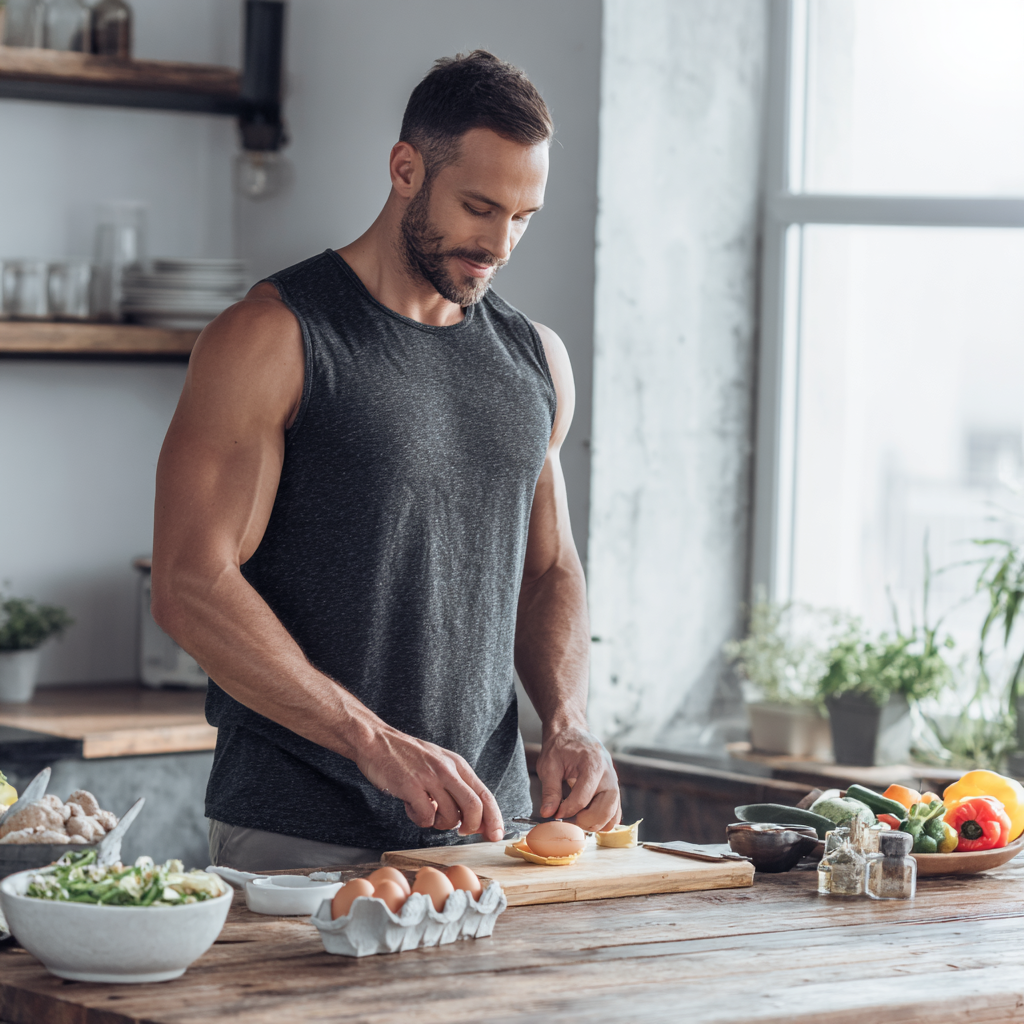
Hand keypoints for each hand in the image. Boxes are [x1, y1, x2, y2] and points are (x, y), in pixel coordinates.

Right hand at [356, 727, 504, 841]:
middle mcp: (447, 769)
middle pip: (474, 807)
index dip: (494, 818)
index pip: (484, 794)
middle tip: (462, 832)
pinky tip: (412, 807)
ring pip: (450, 816)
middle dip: (472, 827)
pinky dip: (420, 820)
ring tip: (428, 811)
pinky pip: (425, 817)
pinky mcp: (411, 786)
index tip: (495, 835)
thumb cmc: (407, 756)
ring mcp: (429, 777)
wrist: (376, 741)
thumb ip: (456, 787)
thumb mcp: (439, 764)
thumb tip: (474, 818)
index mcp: (457, 764)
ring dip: (440, 824)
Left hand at [536, 723, 619, 831]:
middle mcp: (609, 775)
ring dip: (594, 824)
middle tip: (567, 820)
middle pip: (604, 810)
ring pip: (612, 816)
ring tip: (576, 818)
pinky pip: (615, 814)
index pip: (583, 798)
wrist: (572, 734)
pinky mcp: (614, 790)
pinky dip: (602, 821)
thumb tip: (547, 813)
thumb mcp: (549, 765)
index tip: (555, 813)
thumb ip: (550, 790)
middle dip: (583, 821)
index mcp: (593, 764)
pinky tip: (586, 816)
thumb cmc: (561, 747)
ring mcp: (614, 784)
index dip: (567, 810)